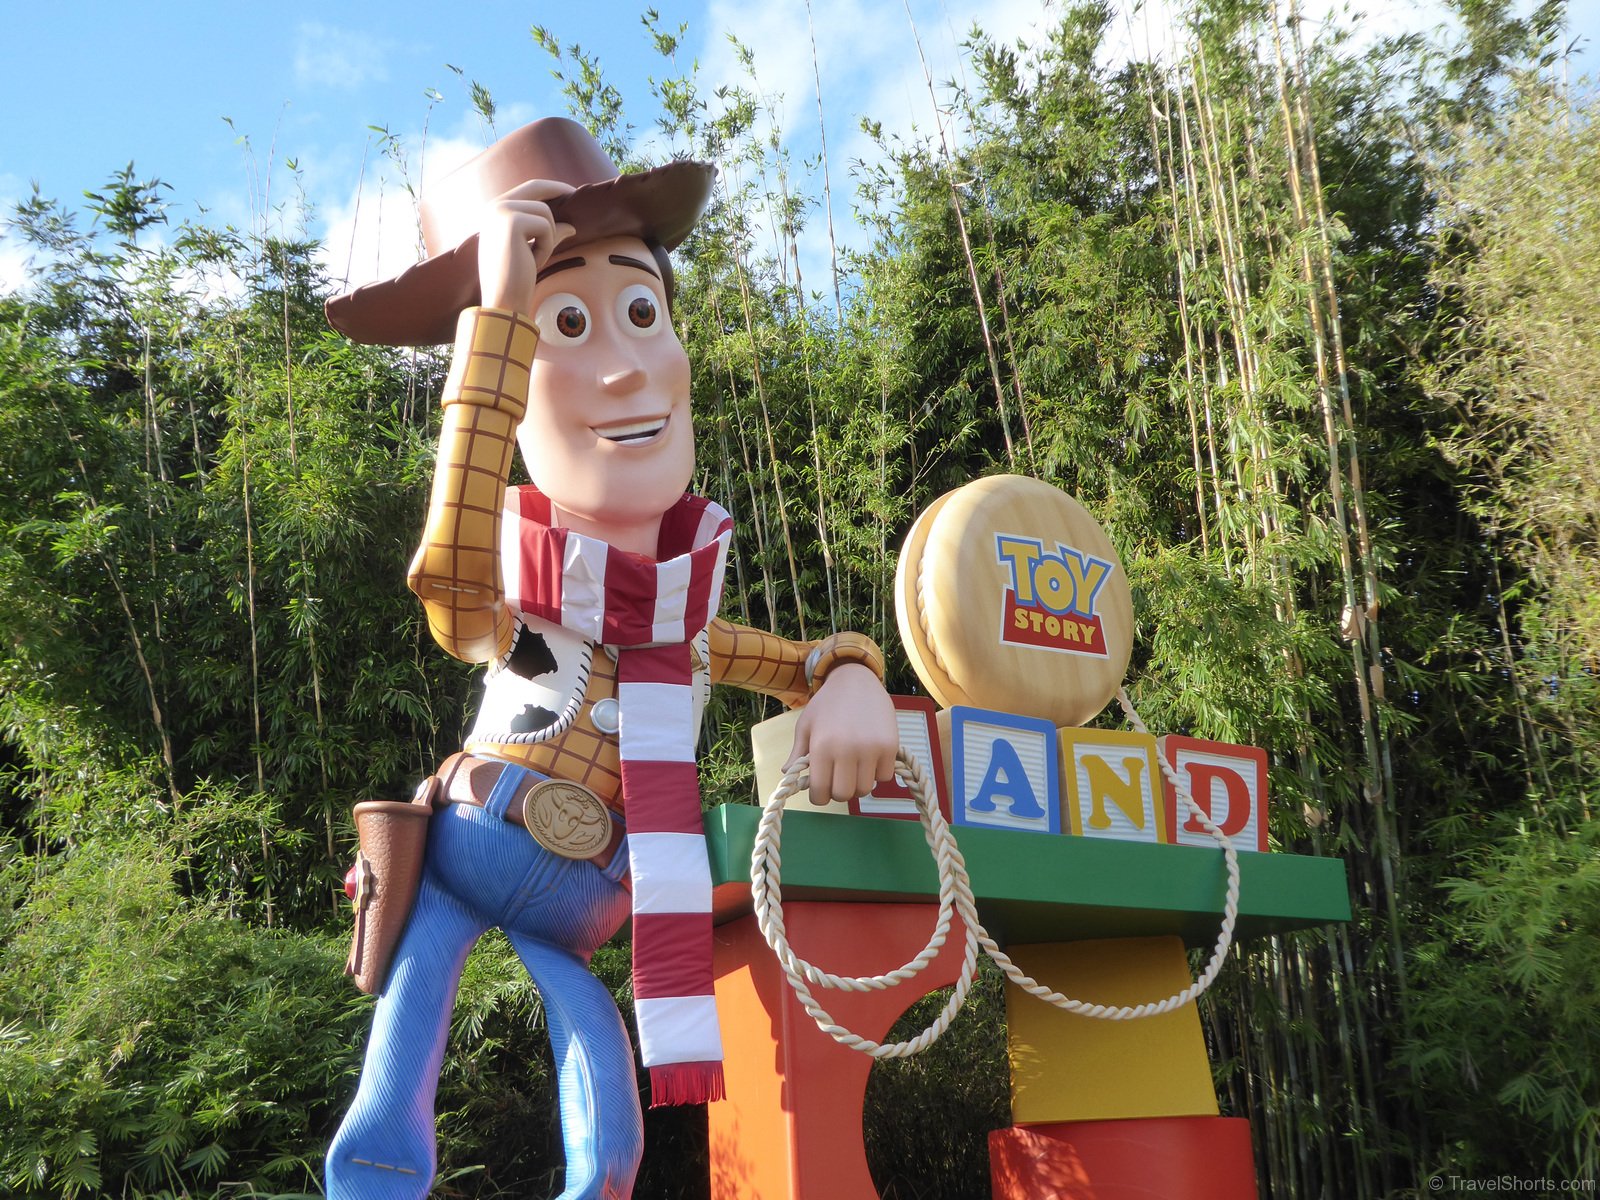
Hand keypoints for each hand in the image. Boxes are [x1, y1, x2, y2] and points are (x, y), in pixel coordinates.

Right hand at [477, 179, 577, 314]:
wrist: (502, 300)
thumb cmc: (515, 279)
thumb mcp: (532, 251)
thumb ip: (546, 234)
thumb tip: (570, 226)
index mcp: (494, 211)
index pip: (527, 188)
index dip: (550, 187)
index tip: (570, 192)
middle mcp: (494, 206)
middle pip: (536, 187)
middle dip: (559, 192)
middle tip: (578, 197)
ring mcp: (501, 211)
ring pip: (546, 213)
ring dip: (549, 239)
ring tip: (535, 259)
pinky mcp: (512, 221)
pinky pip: (545, 227)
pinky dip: (546, 247)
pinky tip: (532, 261)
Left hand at [785, 664, 897, 806]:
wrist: (856, 679)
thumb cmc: (827, 703)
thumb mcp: (806, 724)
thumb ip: (797, 752)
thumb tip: (786, 772)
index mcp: (822, 747)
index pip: (820, 792)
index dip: (819, 796)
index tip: (821, 791)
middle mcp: (847, 750)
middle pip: (844, 795)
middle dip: (838, 791)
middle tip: (838, 779)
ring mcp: (871, 749)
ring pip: (865, 789)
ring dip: (858, 784)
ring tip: (853, 769)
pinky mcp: (890, 746)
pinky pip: (884, 777)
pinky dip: (877, 773)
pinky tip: (870, 760)